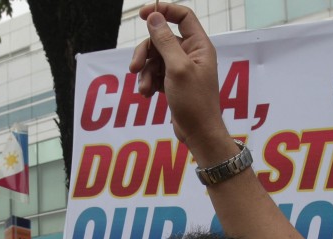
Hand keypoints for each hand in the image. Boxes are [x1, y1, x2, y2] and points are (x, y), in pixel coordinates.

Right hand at [128, 4, 226, 152]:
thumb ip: (164, 41)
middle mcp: (190, 54)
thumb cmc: (194, 102)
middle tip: (133, 67)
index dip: (163, 11)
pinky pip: (154, 74)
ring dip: (145, 73)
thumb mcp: (177, 68)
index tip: (143, 14)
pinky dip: (148, 83)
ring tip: (144, 89)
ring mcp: (181, 69)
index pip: (182, 16)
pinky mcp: (173, 83)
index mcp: (198, 46)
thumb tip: (154, 17)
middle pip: (161, 39)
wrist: (198, 133)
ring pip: (154, 59)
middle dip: (145, 53)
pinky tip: (147, 95)